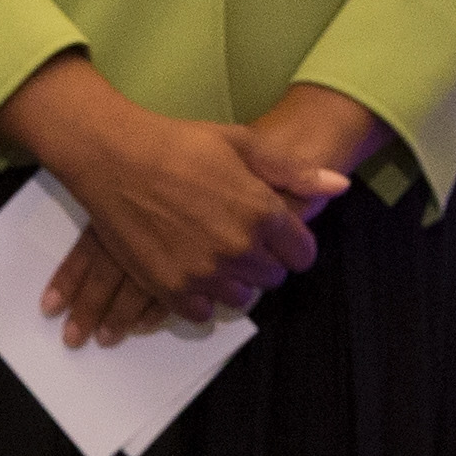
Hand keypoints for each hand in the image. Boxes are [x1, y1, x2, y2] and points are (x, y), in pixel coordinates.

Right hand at [0, 54, 336, 341]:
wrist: (117, 157)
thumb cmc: (182, 144)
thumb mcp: (244, 144)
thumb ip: (295, 172)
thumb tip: (339, 186)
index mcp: (262, 212)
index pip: (302, 254)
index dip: (294, 246)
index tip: (280, 239)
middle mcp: (238, 248)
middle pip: (272, 279)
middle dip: (264, 262)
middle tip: (242, 240)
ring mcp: (204, 272)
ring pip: (241, 298)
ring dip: (235, 281)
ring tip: (216, 254)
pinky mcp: (171, 288)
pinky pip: (202, 312)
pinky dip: (202, 298)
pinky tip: (194, 272)